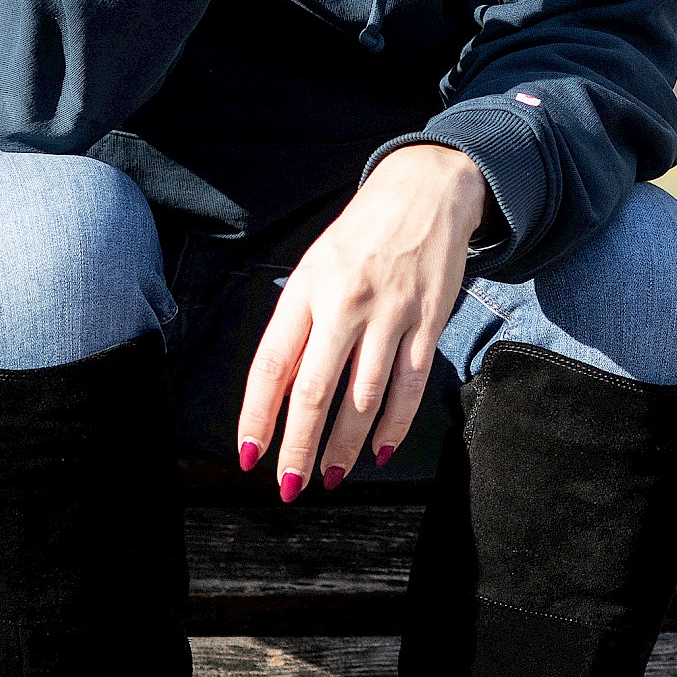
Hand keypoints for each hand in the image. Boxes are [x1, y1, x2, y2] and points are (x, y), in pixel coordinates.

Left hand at [236, 146, 488, 498]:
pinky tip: (379, 449)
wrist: (426, 191)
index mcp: (306, 290)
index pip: (272, 365)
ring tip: (332, 476)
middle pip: (314, 391)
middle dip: (298, 448)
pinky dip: (394, 424)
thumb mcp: (316, 266)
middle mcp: (344, 304)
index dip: (258, 416)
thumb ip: (300, 322)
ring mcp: (389, 315)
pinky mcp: (428, 323)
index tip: (248, 455)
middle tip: (288, 486)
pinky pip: (409, 386)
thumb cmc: (362, 234)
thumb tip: (284, 389)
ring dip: (345, 446)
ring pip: (362, 398)